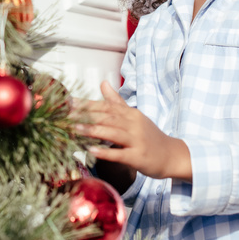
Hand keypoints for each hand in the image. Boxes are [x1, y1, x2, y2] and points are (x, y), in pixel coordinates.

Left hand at [73, 81, 191, 181]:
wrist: (172, 155)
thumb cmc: (150, 136)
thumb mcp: (134, 116)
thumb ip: (117, 101)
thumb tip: (103, 83)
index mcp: (131, 113)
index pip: (106, 106)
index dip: (86, 104)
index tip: (68, 103)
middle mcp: (134, 124)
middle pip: (107, 117)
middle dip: (85, 115)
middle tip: (66, 115)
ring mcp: (137, 140)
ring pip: (112, 133)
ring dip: (92, 130)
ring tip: (75, 129)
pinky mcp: (139, 157)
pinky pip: (120, 153)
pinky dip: (106, 151)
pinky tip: (92, 150)